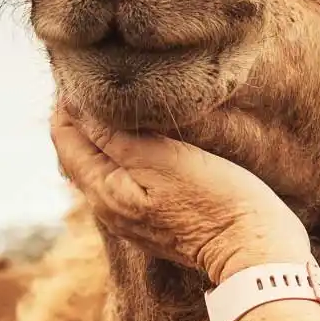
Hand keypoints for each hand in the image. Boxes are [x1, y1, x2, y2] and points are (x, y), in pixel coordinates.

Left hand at [50, 104, 310, 282]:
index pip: (65, 137)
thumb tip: (76, 108)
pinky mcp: (154, 223)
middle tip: (99, 81)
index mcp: (102, 192)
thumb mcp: (163, 157)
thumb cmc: (215, 199)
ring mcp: (130, 220)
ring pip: (101, 167)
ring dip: (103, 136)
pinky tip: (144, 141)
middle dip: (82, 118)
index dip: (69, 102)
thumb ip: (113, 135)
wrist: (254, 249)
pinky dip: (123, 156)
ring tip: (119, 104)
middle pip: (78, 154)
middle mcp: (107, 210)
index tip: (84, 71)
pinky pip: (124, 182)